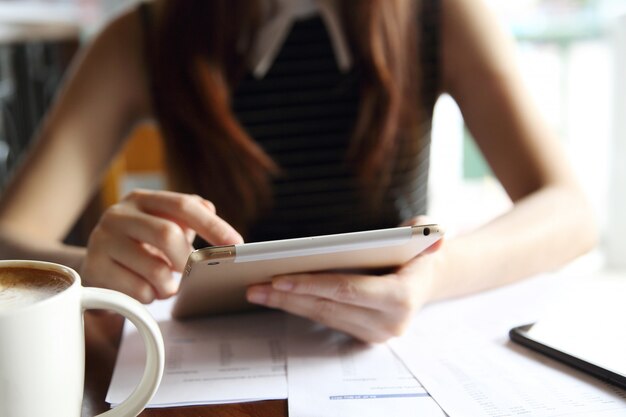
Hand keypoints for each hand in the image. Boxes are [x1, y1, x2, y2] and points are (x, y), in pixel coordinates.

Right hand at [82, 189, 242, 302]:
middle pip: (167, 234)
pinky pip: (138, 291)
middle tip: (194, 273)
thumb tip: (211, 209)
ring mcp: (101, 241)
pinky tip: (144, 291)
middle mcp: (118, 215)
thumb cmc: (140, 245)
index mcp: (141, 199)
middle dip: (188, 260)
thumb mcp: (163, 224)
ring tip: (166, 286)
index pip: (183, 205)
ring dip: (170, 285)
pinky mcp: (94, 270)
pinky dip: (151, 297)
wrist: (95, 268)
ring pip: (154, 269)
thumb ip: (189, 215)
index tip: (236, 243)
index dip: (212, 225)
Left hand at [246, 217, 442, 342]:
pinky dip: (301, 307)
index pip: (348, 291)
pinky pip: (327, 320)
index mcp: (402, 298)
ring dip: (288, 305)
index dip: (311, 285)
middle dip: (288, 297)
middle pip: (328, 307)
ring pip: (323, 317)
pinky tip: (278, 297)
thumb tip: (436, 234)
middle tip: (254, 286)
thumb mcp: (426, 235)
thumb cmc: (420, 251)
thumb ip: (429, 232)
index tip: (278, 279)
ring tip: (257, 292)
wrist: (426, 279)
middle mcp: (389, 323)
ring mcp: (377, 334)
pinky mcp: (365, 336)